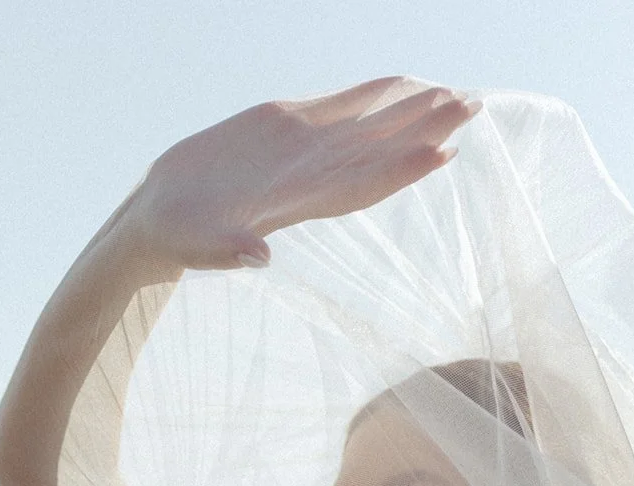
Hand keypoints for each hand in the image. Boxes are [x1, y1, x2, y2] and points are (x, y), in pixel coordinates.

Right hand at [124, 78, 480, 271]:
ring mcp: (301, 150)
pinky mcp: (284, 127)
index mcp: (297, 201)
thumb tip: (256, 256)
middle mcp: (311, 175)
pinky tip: (402, 82)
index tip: (444, 150)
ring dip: (412, 111)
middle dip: (426, 128)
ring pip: (368, 127)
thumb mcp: (196, 246)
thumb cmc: (176, 239)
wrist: (160, 221)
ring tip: (456, 92)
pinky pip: (339, 108)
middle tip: (473, 103)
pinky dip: (372, 95)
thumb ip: (226, 251)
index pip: (361, 184)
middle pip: (379, 150)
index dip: (401, 170)